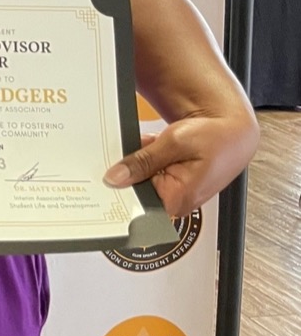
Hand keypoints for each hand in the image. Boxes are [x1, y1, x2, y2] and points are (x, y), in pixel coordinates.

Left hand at [104, 111, 259, 216]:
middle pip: (136, 191)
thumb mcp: (174, 143)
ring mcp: (175, 189)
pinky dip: (146, 156)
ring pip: (141, 178)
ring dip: (137, 161)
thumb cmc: (215, 137)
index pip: (137, 207)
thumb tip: (115, 178)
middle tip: (123, 156)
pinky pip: (150, 170)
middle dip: (126, 172)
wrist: (234, 129)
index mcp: (178, 199)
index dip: (118, 194)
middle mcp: (177, 199)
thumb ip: (143, 161)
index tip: (103, 183)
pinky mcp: (173, 179)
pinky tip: (152, 145)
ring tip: (147, 146)